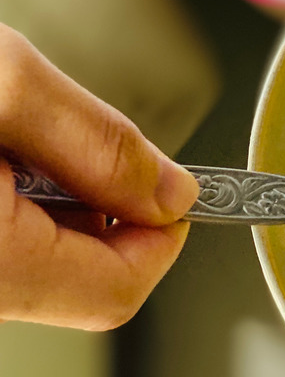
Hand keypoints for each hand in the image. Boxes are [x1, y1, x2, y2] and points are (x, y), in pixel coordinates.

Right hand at [0, 24, 199, 329]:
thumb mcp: (4, 87)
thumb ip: (101, 145)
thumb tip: (174, 193)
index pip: (117, 290)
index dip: (164, 235)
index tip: (175, 186)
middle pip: (83, 278)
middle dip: (108, 209)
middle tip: (80, 144)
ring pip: (44, 260)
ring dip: (63, 201)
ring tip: (19, 136)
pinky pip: (6, 246)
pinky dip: (24, 202)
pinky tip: (2, 150)